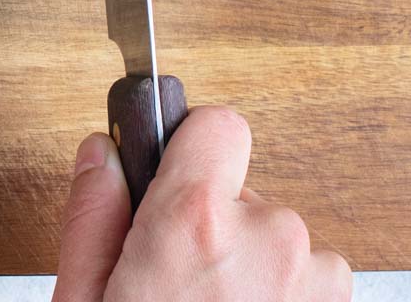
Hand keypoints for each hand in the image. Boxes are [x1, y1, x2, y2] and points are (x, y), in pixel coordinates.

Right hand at [52, 108, 350, 301]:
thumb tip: (102, 153)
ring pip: (283, 246)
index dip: (193, 150)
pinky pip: (312, 287)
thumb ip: (93, 216)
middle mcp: (269, 238)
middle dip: (216, 231)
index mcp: (193, 222)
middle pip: (246, 196)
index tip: (176, 178)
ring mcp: (317, 280)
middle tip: (178, 291)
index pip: (217, 125)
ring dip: (255, 275)